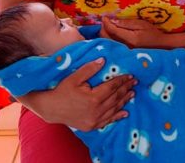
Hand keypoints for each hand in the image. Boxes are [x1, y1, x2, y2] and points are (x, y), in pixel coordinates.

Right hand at [19, 58, 135, 131]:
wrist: (50, 109)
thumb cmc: (61, 91)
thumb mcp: (74, 78)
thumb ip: (89, 69)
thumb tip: (103, 60)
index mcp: (93, 98)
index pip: (112, 87)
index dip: (122, 80)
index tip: (130, 76)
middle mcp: (96, 110)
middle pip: (115, 97)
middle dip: (126, 89)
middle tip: (134, 83)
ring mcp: (94, 120)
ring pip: (114, 109)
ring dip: (124, 101)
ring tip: (132, 93)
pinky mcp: (91, 126)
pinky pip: (108, 121)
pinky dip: (117, 116)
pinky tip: (125, 113)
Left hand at [101, 17, 164, 48]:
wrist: (159, 44)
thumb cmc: (152, 33)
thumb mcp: (141, 24)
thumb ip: (127, 23)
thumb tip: (113, 21)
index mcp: (129, 38)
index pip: (113, 30)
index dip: (106, 23)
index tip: (105, 16)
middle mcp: (124, 45)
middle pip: (106, 37)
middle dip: (103, 27)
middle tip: (106, 19)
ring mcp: (123, 49)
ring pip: (107, 40)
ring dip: (105, 32)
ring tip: (108, 24)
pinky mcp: (123, 49)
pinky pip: (111, 42)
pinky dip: (108, 36)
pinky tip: (111, 31)